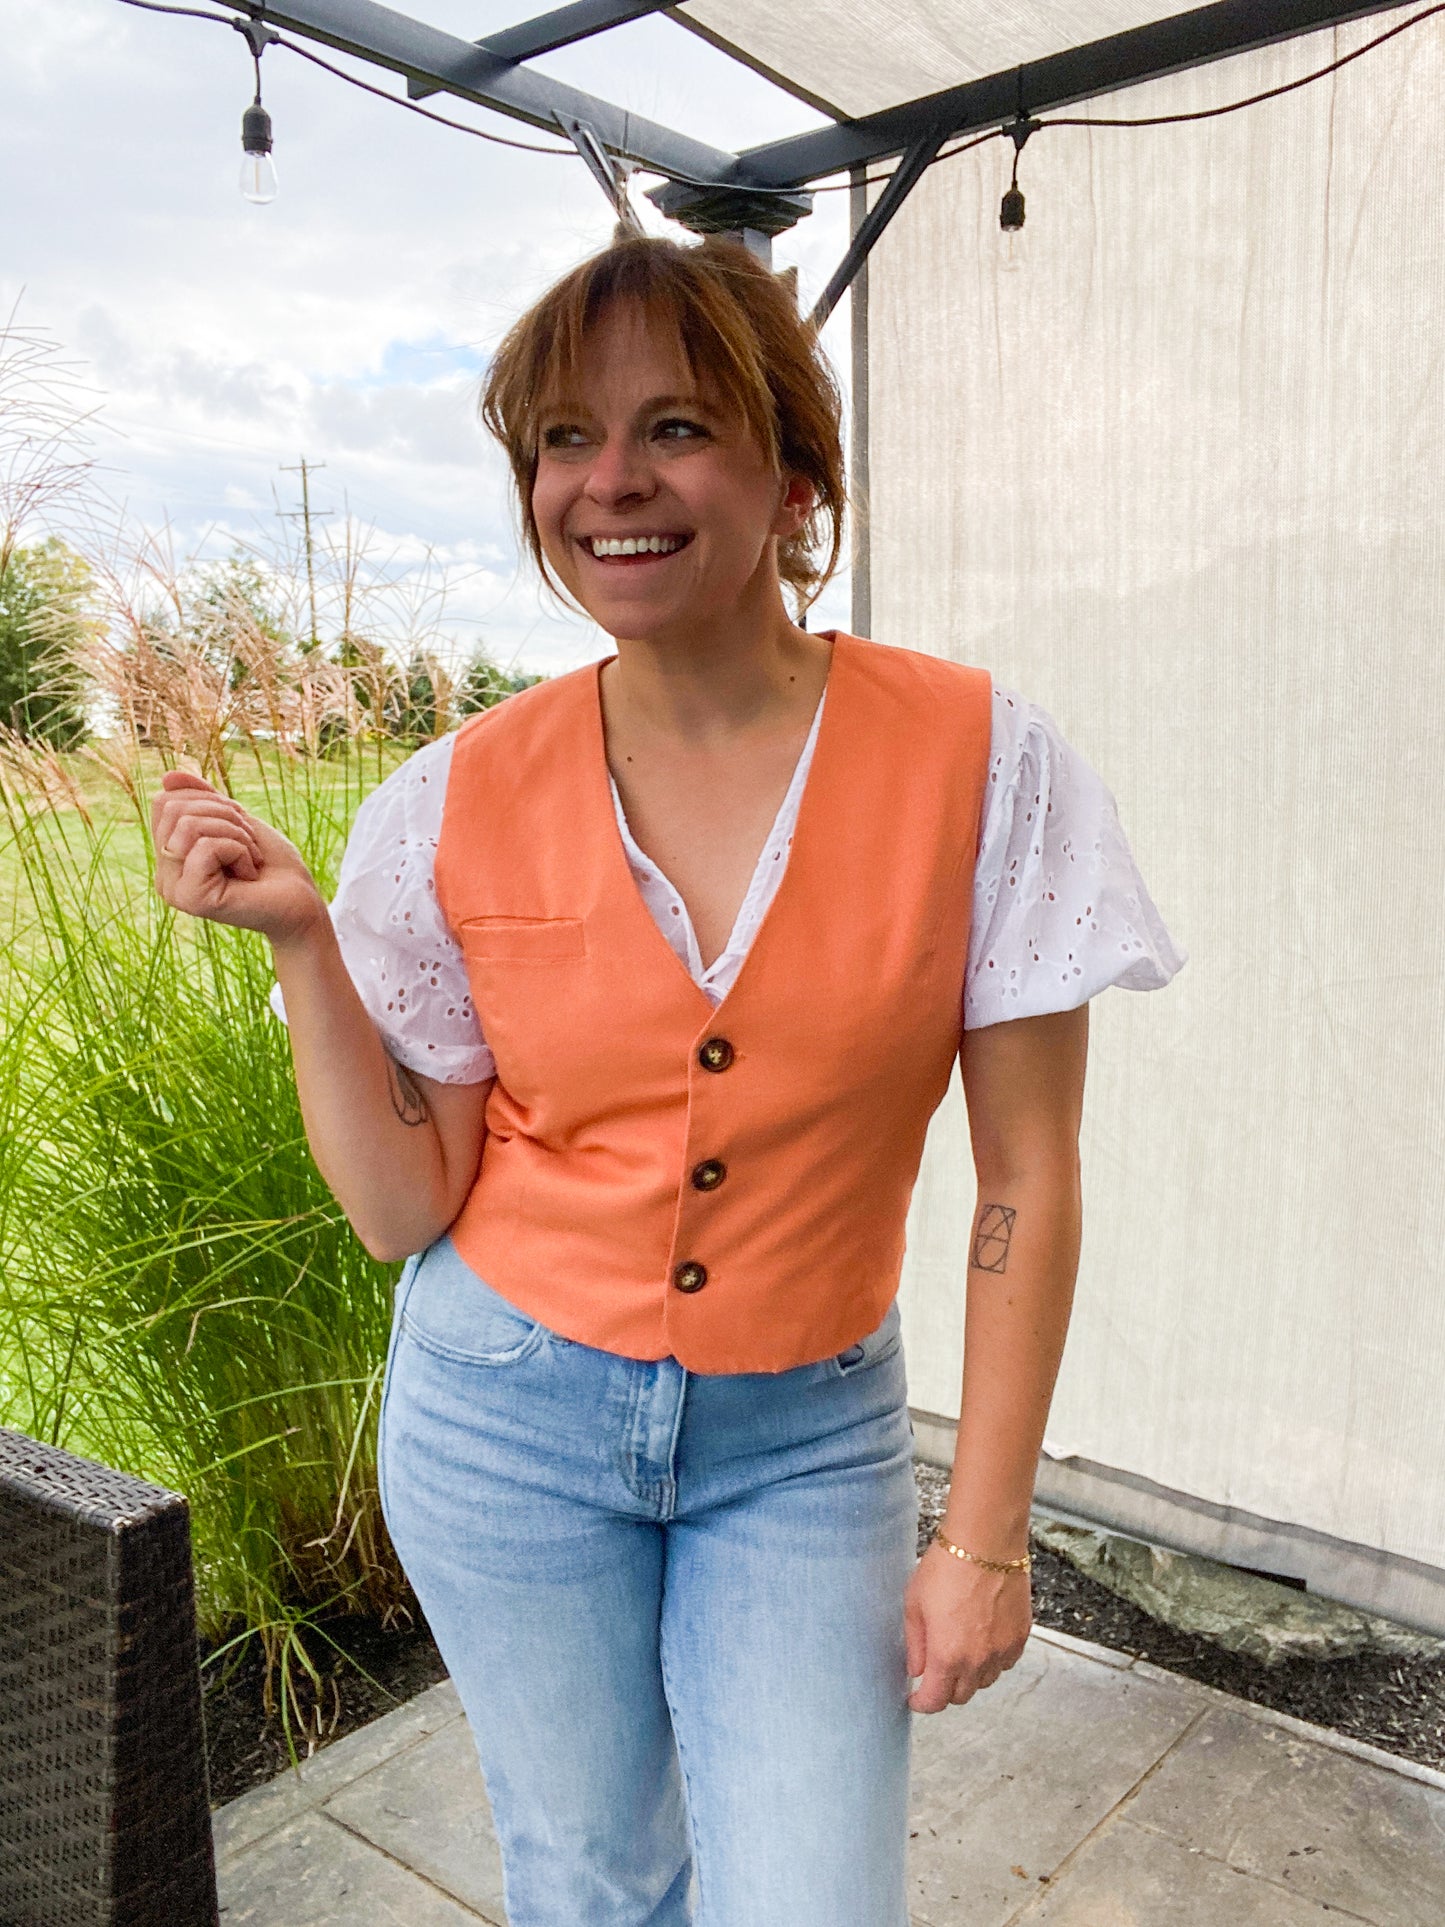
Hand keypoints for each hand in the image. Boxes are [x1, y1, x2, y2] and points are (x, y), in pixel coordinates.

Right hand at [150, 770, 326, 945]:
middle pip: (174, 810)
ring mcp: (174, 889)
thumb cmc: (271, 862)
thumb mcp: (235, 819)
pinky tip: (249, 874)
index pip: (164, 802)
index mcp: (168, 856)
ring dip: (235, 834)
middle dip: (224, 815)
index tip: (239, 825)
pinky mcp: (191, 899)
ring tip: (250, 859)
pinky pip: (206, 847)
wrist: (300, 899)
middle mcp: (164, 875)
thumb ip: (201, 798)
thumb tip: (167, 776)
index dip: (209, 800)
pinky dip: (239, 850)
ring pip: (188, 826)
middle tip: (248, 843)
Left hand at [903, 1538, 1031, 1713]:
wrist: (986, 1542)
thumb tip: (916, 1670)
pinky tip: (983, 1640)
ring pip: (985, 1681)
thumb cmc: (947, 1567)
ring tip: (960, 1651)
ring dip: (970, 1675)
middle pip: (961, 1696)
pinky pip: (1005, 1662)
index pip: (935, 1701)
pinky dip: (993, 1660)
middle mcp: (978, 1661)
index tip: (916, 1698)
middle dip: (945, 1689)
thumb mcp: (914, 1604)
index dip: (922, 1703)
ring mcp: (1003, 1650)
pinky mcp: (1020, 1636)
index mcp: (947, 1656)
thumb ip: (915, 1644)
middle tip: (935, 1672)